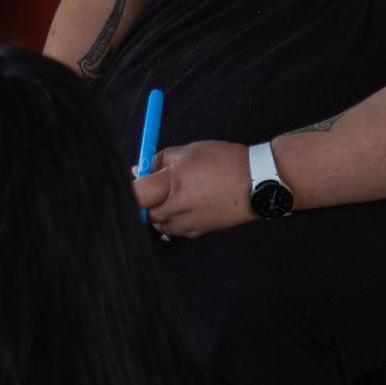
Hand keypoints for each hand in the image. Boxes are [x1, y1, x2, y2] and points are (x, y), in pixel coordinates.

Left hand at [132, 140, 254, 238]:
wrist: (258, 183)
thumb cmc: (224, 161)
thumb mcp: (189, 151)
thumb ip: (159, 160)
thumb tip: (137, 171)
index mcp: (171, 184)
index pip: (134, 195)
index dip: (127, 188)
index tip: (131, 180)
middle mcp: (176, 209)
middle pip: (142, 211)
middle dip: (144, 198)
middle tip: (156, 181)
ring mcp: (187, 224)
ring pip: (156, 222)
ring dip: (157, 209)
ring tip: (175, 191)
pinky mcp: (197, 233)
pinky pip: (173, 228)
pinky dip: (172, 217)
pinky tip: (186, 203)